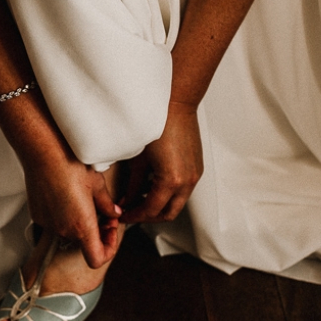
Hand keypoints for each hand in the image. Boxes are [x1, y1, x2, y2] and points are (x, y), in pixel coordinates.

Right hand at [22, 149, 121, 268]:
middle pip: (84, 243)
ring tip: (84, 201)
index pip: (97, 259)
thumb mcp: (98, 185)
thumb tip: (114, 213)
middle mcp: (64, 230)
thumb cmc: (70, 166)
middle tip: (103, 213)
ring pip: (69, 231)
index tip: (110, 231)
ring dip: (79, 222)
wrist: (44, 154)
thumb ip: (108, 205)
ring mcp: (49, 224)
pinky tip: (67, 196)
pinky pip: (55, 222)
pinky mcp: (38, 215)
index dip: (108, 249)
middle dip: (96, 231)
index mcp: (82, 227)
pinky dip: (64, 215)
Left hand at [121, 103, 202, 223]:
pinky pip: (183, 190)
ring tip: (140, 198)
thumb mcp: (138, 159)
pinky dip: (169, 194)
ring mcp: (195, 175)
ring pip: (177, 203)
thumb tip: (126, 202)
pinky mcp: (197, 168)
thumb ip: (132, 185)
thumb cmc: (156, 125)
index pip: (151, 210)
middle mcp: (187, 181)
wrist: (176, 104)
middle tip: (132, 212)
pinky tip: (153, 185)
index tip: (123, 215)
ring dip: (159, 205)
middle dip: (148, 216)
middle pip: (168, 213)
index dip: (135, 216)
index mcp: (171, 181)